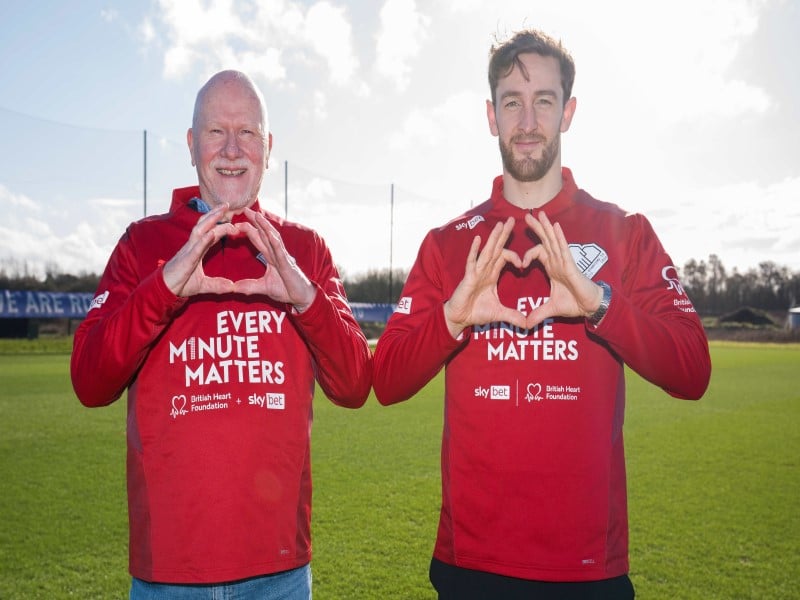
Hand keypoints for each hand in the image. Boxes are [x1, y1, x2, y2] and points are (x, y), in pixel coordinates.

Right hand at [162, 203, 239, 296]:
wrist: (165, 290)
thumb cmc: (181, 284)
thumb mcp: (204, 285)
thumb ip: (218, 284)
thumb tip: (232, 286)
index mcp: (197, 249)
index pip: (210, 233)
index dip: (221, 225)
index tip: (234, 222)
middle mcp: (192, 246)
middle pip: (204, 225)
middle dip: (215, 214)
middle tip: (227, 204)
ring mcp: (188, 251)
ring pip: (200, 231)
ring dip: (211, 220)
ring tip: (221, 211)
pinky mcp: (186, 260)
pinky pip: (196, 248)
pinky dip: (204, 240)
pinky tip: (212, 233)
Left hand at [233, 208, 316, 310]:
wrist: (301, 298)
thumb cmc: (287, 290)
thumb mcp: (264, 288)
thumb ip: (249, 286)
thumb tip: (234, 287)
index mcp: (272, 257)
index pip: (259, 240)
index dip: (250, 230)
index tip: (237, 222)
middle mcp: (277, 254)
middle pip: (265, 234)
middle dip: (256, 222)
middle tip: (245, 209)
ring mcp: (284, 258)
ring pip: (273, 239)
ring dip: (265, 227)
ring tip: (257, 216)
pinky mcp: (288, 265)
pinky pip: (281, 252)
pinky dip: (275, 243)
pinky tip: (270, 235)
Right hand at [444, 217, 526, 336]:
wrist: (460, 318)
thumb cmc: (476, 312)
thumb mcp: (499, 314)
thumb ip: (513, 316)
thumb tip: (528, 324)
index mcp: (492, 275)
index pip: (504, 258)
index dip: (515, 256)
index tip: (524, 264)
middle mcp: (484, 270)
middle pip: (496, 249)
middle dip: (504, 235)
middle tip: (512, 220)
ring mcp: (475, 272)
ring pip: (487, 252)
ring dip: (493, 238)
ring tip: (500, 224)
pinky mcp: (468, 277)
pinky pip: (472, 262)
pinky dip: (475, 251)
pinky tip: (478, 239)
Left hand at [521, 212, 602, 327]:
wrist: (589, 306)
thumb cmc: (574, 303)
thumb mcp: (551, 309)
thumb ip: (538, 314)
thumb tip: (526, 324)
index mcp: (552, 267)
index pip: (538, 253)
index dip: (527, 254)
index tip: (519, 264)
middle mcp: (557, 261)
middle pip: (545, 241)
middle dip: (536, 228)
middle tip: (526, 215)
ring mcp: (564, 261)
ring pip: (553, 240)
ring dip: (546, 227)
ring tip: (539, 214)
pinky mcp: (571, 264)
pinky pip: (563, 248)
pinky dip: (559, 237)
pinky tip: (555, 225)